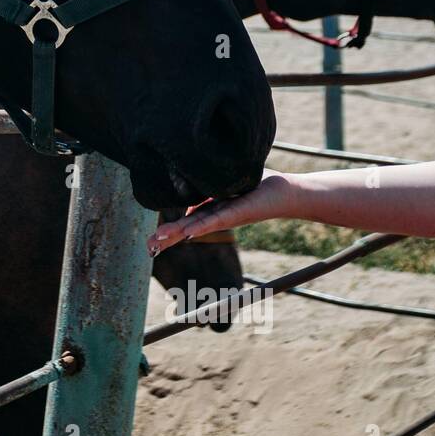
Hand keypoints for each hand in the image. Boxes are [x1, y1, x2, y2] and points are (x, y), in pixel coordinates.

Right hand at [146, 169, 291, 254]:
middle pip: (186, 229)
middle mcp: (216, 218)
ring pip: (197, 227)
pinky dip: (202, 226)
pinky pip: (217, 220)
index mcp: (211, 211)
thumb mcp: (226, 187)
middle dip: (166, 238)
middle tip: (148, 248)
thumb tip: (188, 208)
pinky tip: (189, 234)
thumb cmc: (258, 187)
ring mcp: (226, 217)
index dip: (168, 233)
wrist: (286, 192)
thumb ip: (207, 195)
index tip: (150, 243)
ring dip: (177, 234)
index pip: (185, 223)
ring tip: (158, 241)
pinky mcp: (238, 214)